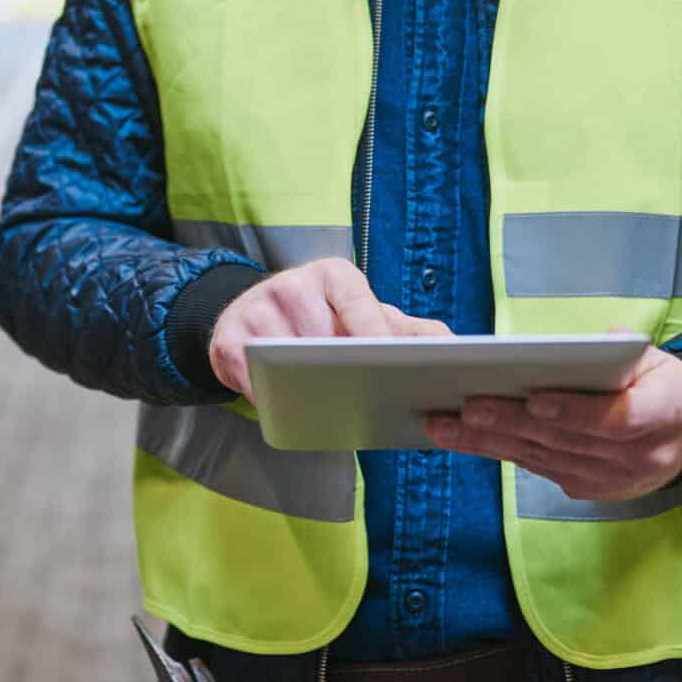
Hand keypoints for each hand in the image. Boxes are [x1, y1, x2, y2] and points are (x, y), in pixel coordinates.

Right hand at [208, 257, 451, 396]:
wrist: (249, 314)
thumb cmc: (321, 318)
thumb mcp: (363, 314)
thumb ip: (409, 330)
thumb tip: (455, 347)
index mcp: (334, 275)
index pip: (358, 301)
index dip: (375, 332)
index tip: (391, 362)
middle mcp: (293, 284)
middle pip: (323, 335)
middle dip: (342, 369)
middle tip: (366, 396)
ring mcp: (256, 309)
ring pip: (288, 358)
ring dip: (306, 387)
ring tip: (327, 405)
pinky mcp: (227, 338)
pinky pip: (253, 377)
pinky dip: (271, 397)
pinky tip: (286, 406)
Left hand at [426, 346, 681, 501]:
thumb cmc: (659, 386)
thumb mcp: (655, 359)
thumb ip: (621, 351)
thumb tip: (577, 351)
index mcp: (666, 413)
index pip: (618, 418)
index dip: (575, 411)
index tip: (535, 399)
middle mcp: (641, 456)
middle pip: (567, 441)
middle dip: (511, 423)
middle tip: (466, 406)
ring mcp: (613, 480)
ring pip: (543, 458)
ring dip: (490, 442)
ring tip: (445, 423)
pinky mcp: (587, 489)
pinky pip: (539, 469)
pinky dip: (500, 452)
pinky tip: (464, 438)